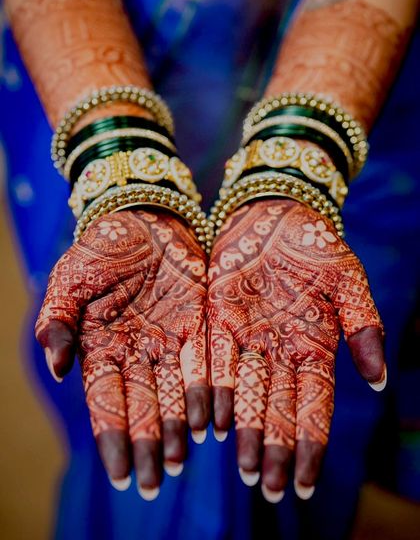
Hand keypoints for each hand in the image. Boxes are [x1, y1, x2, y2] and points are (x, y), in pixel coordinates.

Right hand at [36, 209, 209, 498]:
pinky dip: (208, 391)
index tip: (118, 472)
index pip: (105, 400)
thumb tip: (57, 367)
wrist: (144, 218)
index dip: (112, 436)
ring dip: (178, 425)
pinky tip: (212, 420)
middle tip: (152, 481)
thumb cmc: (103, 248)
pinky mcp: (200, 323)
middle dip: (147, 443)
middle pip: (142, 405)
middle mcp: (137, 352)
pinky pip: (205, 362)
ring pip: (175, 392)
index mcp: (102, 346)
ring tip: (180, 458)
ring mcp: (170, 340)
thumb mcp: (71, 278)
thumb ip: (57, 321)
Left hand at [207, 199, 384, 501]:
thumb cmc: (316, 243)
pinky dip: (211, 392)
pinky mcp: (216, 319)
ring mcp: (247, 337)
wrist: (273, 211)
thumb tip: (380, 382)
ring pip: (245, 393)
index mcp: (313, 345)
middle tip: (268, 488)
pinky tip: (209, 423)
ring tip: (242, 467)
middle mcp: (278, 350)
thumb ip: (364, 327)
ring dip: (243, 430)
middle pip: (277, 407)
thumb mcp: (348, 279)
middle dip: (273, 448)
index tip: (304, 483)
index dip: (310, 444)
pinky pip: (213, 361)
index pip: (314, 405)